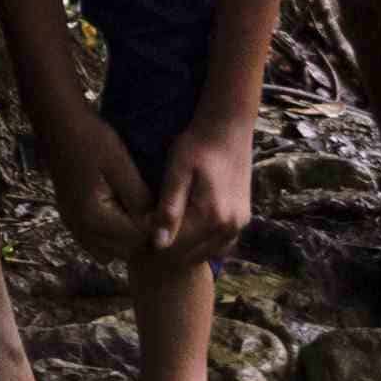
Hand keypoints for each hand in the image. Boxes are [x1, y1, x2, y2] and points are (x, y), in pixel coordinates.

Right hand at [40, 105, 156, 261]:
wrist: (59, 124)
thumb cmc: (91, 140)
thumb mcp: (121, 166)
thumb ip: (138, 198)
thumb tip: (157, 222)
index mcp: (93, 217)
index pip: (134, 239)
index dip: (154, 228)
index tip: (165, 210)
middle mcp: (80, 228)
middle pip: (122, 250)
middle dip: (141, 237)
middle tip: (155, 212)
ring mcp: (73, 225)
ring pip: (108, 251)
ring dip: (126, 239)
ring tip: (139, 214)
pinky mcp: (71, 218)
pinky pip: (94, 242)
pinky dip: (110, 236)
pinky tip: (120, 213)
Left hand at [147, 118, 255, 267]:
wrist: (228, 126)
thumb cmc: (197, 144)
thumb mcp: (177, 172)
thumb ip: (169, 208)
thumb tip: (158, 243)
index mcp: (212, 217)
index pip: (176, 249)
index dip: (153, 245)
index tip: (138, 231)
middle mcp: (229, 227)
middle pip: (191, 255)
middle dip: (168, 249)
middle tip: (149, 231)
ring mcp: (239, 224)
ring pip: (206, 253)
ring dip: (185, 250)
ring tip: (166, 230)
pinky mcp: (242, 219)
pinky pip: (220, 244)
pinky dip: (203, 244)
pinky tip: (187, 230)